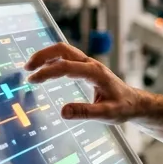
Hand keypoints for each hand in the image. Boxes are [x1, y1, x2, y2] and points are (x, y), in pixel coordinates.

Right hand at [25, 43, 146, 122]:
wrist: (135, 102)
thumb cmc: (123, 107)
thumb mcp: (107, 114)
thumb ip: (85, 112)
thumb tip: (62, 112)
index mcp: (95, 73)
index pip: (66, 66)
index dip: (47, 72)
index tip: (32, 80)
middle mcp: (91, 64)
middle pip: (63, 49)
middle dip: (43, 55)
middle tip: (27, 68)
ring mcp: (88, 64)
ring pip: (64, 51)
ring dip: (46, 55)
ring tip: (31, 68)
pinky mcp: (86, 68)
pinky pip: (67, 57)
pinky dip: (53, 59)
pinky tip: (44, 69)